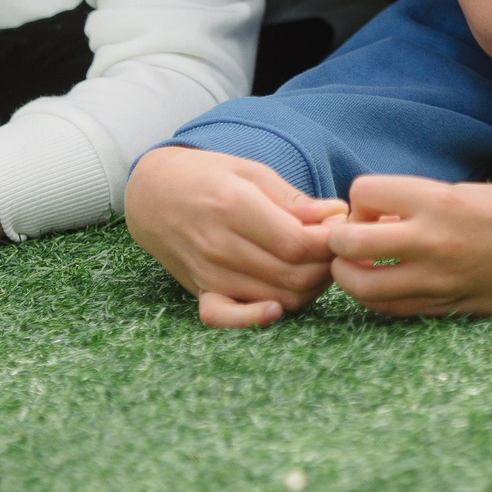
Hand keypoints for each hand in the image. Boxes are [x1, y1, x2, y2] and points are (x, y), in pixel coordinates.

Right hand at [124, 146, 345, 327]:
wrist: (151, 194)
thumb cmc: (206, 176)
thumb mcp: (250, 171)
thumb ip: (293, 199)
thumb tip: (336, 214)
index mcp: (235, 206)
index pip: (297, 244)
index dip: (330, 243)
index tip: (340, 231)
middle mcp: (220, 245)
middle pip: (292, 275)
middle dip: (326, 266)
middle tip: (335, 250)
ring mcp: (209, 273)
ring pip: (276, 299)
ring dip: (308, 290)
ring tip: (315, 266)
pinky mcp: (201, 292)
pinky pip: (227, 320)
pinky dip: (255, 320)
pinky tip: (276, 309)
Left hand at [326, 176, 491, 317]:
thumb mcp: (466, 191)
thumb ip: (417, 204)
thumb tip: (369, 216)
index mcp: (441, 201)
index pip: (362, 192)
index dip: (363, 199)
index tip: (380, 206)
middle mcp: (435, 241)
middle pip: (347, 242)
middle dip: (341, 238)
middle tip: (356, 236)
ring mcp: (440, 281)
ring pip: (360, 286)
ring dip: (350, 273)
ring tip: (364, 264)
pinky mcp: (448, 309)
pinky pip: (389, 309)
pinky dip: (376, 297)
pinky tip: (389, 283)